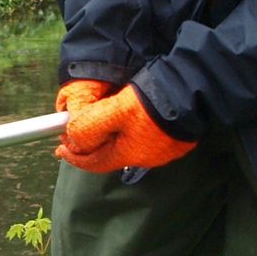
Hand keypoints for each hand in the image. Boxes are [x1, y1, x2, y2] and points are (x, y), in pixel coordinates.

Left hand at [56, 84, 195, 174]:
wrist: (195, 92)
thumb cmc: (154, 102)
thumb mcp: (116, 110)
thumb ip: (91, 125)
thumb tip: (72, 138)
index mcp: (129, 154)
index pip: (94, 162)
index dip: (75, 155)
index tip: (61, 148)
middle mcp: (147, 158)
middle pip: (113, 154)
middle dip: (95, 145)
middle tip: (80, 134)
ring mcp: (165, 150)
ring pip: (131, 146)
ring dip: (115, 137)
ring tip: (105, 122)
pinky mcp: (178, 139)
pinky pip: (149, 138)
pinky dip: (135, 132)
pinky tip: (134, 119)